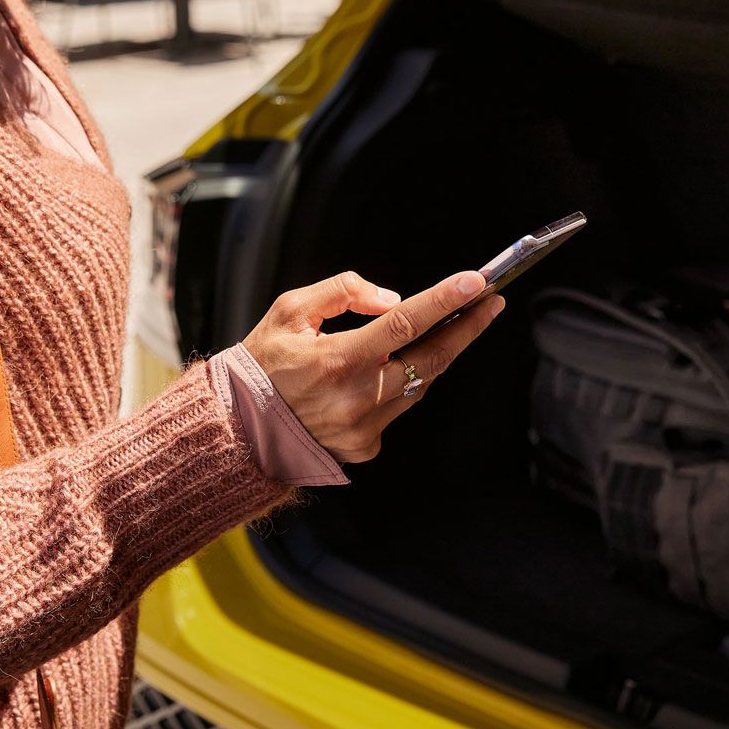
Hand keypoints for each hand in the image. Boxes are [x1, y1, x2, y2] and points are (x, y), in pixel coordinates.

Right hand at [242, 269, 505, 463]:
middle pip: (432, 358)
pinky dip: (400, 384)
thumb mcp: (289, 310)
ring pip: (420, 384)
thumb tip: (393, 300)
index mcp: (339, 360)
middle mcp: (359, 398)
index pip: (407, 322)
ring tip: (451, 326)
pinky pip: (398, 407)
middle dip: (466, 328)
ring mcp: (366, 427)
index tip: (476, 282)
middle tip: (489, 302)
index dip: (445, 300)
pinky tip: (393, 369)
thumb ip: (343, 292)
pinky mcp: (367, 446)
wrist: (238, 429)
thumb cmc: (262, 363)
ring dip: (436, 355)